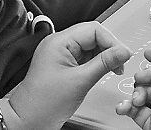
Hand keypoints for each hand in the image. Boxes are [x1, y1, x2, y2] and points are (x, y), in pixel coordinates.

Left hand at [8, 22, 131, 129]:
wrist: (27, 120)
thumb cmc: (43, 103)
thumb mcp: (81, 81)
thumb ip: (105, 63)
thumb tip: (123, 51)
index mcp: (59, 41)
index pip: (93, 29)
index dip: (111, 41)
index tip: (123, 55)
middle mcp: (58, 43)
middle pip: (92, 36)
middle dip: (109, 48)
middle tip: (120, 63)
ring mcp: (59, 53)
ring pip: (90, 46)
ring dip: (103, 56)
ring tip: (112, 70)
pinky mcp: (62, 64)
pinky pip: (84, 57)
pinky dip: (95, 63)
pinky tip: (101, 72)